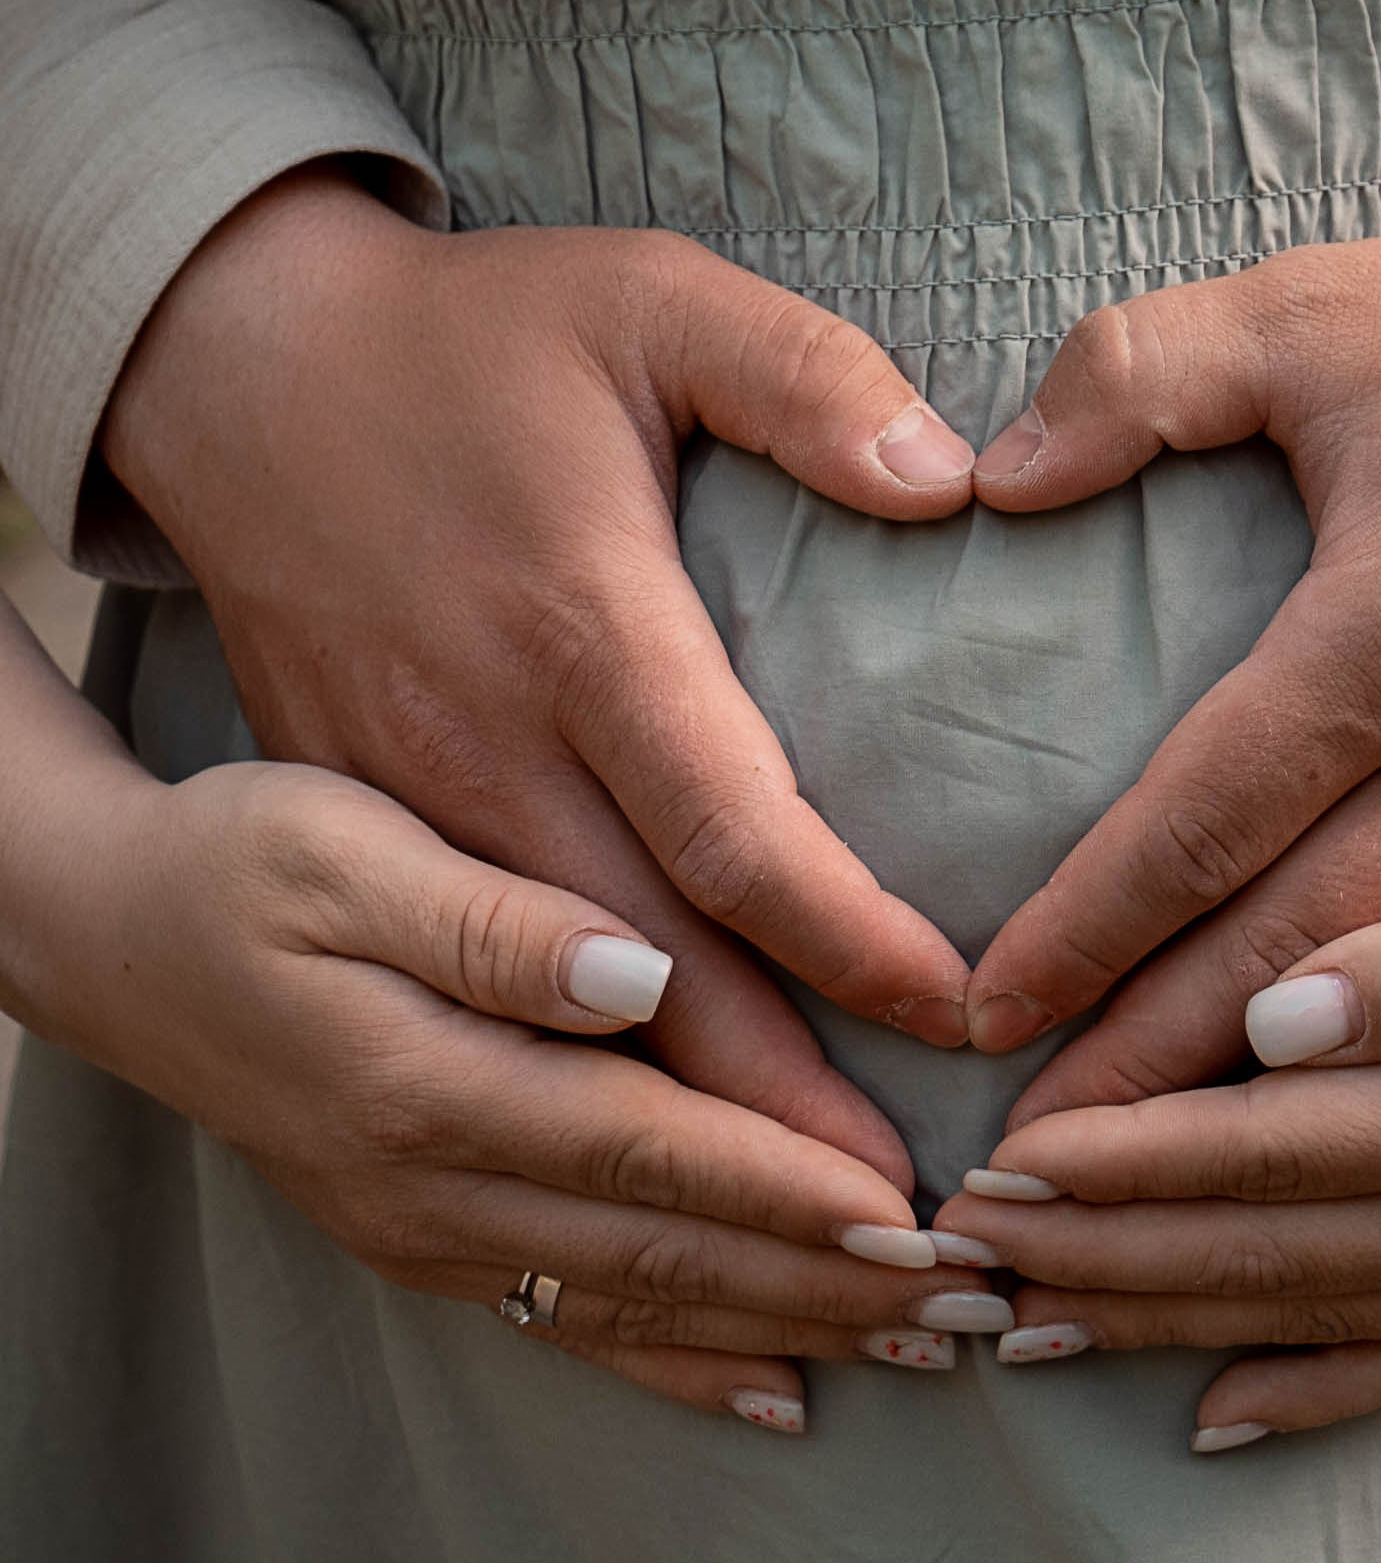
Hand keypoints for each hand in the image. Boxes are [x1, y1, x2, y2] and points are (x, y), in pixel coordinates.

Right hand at [6, 743, 999, 1426]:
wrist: (113, 938)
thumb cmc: (241, 861)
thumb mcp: (348, 848)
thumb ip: (497, 923)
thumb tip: (640, 976)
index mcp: (431, 1085)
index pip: (651, 1149)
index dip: (789, 1190)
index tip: (917, 1219)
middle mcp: (434, 1188)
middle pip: (667, 1251)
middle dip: (831, 1285)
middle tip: (979, 1306)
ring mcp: (426, 1233)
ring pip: (636, 1305)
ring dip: (787, 1331)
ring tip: (926, 1355)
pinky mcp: (424, 1242)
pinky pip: (571, 1327)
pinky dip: (683, 1365)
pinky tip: (778, 1394)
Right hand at [104, 169, 980, 1181]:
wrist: (237, 376)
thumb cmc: (466, 341)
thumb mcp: (643, 296)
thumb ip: (801, 377)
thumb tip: (948, 476)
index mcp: (578, 631)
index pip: (734, 830)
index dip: (853, 937)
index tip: (962, 1013)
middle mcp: (486, 757)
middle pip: (652, 989)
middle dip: (782, 1125)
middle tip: (913, 1231)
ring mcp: (410, 823)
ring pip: (557, 1045)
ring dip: (690, 1167)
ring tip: (826, 1267)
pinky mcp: (364, 852)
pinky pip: (474, 1034)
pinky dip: (570, 1130)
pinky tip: (656, 1217)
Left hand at [936, 749, 1380, 1445]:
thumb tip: (1278, 1017)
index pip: (1261, 1144)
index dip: (1120, 1162)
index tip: (994, 1164)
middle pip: (1265, 1247)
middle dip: (1099, 1259)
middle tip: (957, 1267)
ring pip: (1314, 1309)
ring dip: (1166, 1327)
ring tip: (1031, 1337)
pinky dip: (1313, 1392)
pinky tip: (1220, 1416)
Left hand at [963, 171, 1380, 1111]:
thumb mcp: (1316, 307)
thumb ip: (1133, 375)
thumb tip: (983, 479)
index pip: (1200, 827)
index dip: (1082, 933)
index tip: (981, 1017)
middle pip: (1288, 966)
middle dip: (1149, 1083)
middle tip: (1031, 1178)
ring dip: (1264, 1121)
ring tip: (1141, 1206)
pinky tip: (1322, 1167)